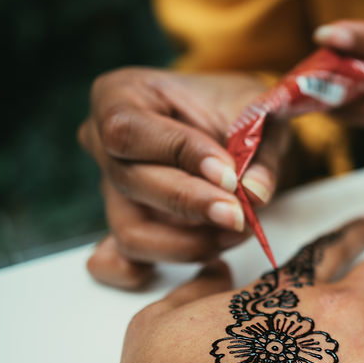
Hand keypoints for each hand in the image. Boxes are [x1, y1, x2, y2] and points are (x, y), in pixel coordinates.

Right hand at [78, 68, 289, 288]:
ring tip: (237, 230)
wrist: (243, 131)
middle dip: (191, 204)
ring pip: (132, 232)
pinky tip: (205, 260)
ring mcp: (110, 190)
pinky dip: (162, 267)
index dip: (179, 155)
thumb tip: (254, 193)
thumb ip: (259, 151)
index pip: (129, 130)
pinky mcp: (127, 226)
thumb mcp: (260, 113)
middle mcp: (102, 143)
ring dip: (190, 242)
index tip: (229, 175)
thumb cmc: (240, 111)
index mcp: (120, 95)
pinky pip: (126, 261)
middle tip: (239, 215)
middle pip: (130, 182)